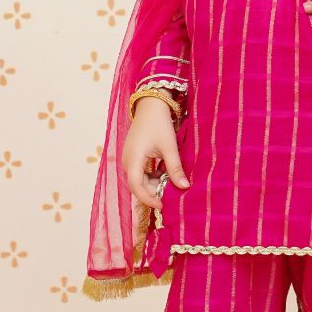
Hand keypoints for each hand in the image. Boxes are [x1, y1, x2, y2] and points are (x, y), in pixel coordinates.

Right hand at [121, 95, 188, 212]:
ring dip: (154, 184)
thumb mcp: (169, 147)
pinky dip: (153, 176)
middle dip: (153, 192)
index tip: (163, 206)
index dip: (149, 199)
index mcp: (132, 159)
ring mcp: (128, 158)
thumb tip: (184, 187)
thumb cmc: (159, 124)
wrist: (151, 105)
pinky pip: (141, 172)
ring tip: (170, 184)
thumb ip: (175, 168)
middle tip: (171, 196)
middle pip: (138, 185)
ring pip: (140, 180)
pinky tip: (166, 174)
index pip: (137, 187)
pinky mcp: (133, 156)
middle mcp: (126, 161)